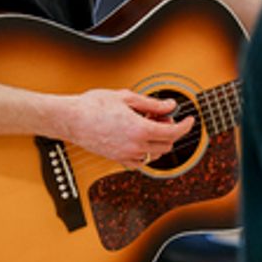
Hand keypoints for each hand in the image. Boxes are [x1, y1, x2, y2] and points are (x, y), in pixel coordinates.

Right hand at [60, 89, 194, 165]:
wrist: (71, 119)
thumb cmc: (93, 105)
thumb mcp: (126, 98)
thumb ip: (152, 104)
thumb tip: (169, 106)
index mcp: (140, 129)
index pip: (173, 132)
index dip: (185, 125)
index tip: (190, 120)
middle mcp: (135, 146)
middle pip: (166, 145)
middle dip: (169, 131)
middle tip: (161, 116)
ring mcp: (126, 155)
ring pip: (155, 155)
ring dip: (158, 142)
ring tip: (147, 125)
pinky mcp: (117, 159)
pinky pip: (139, 163)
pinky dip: (145, 153)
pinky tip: (138, 139)